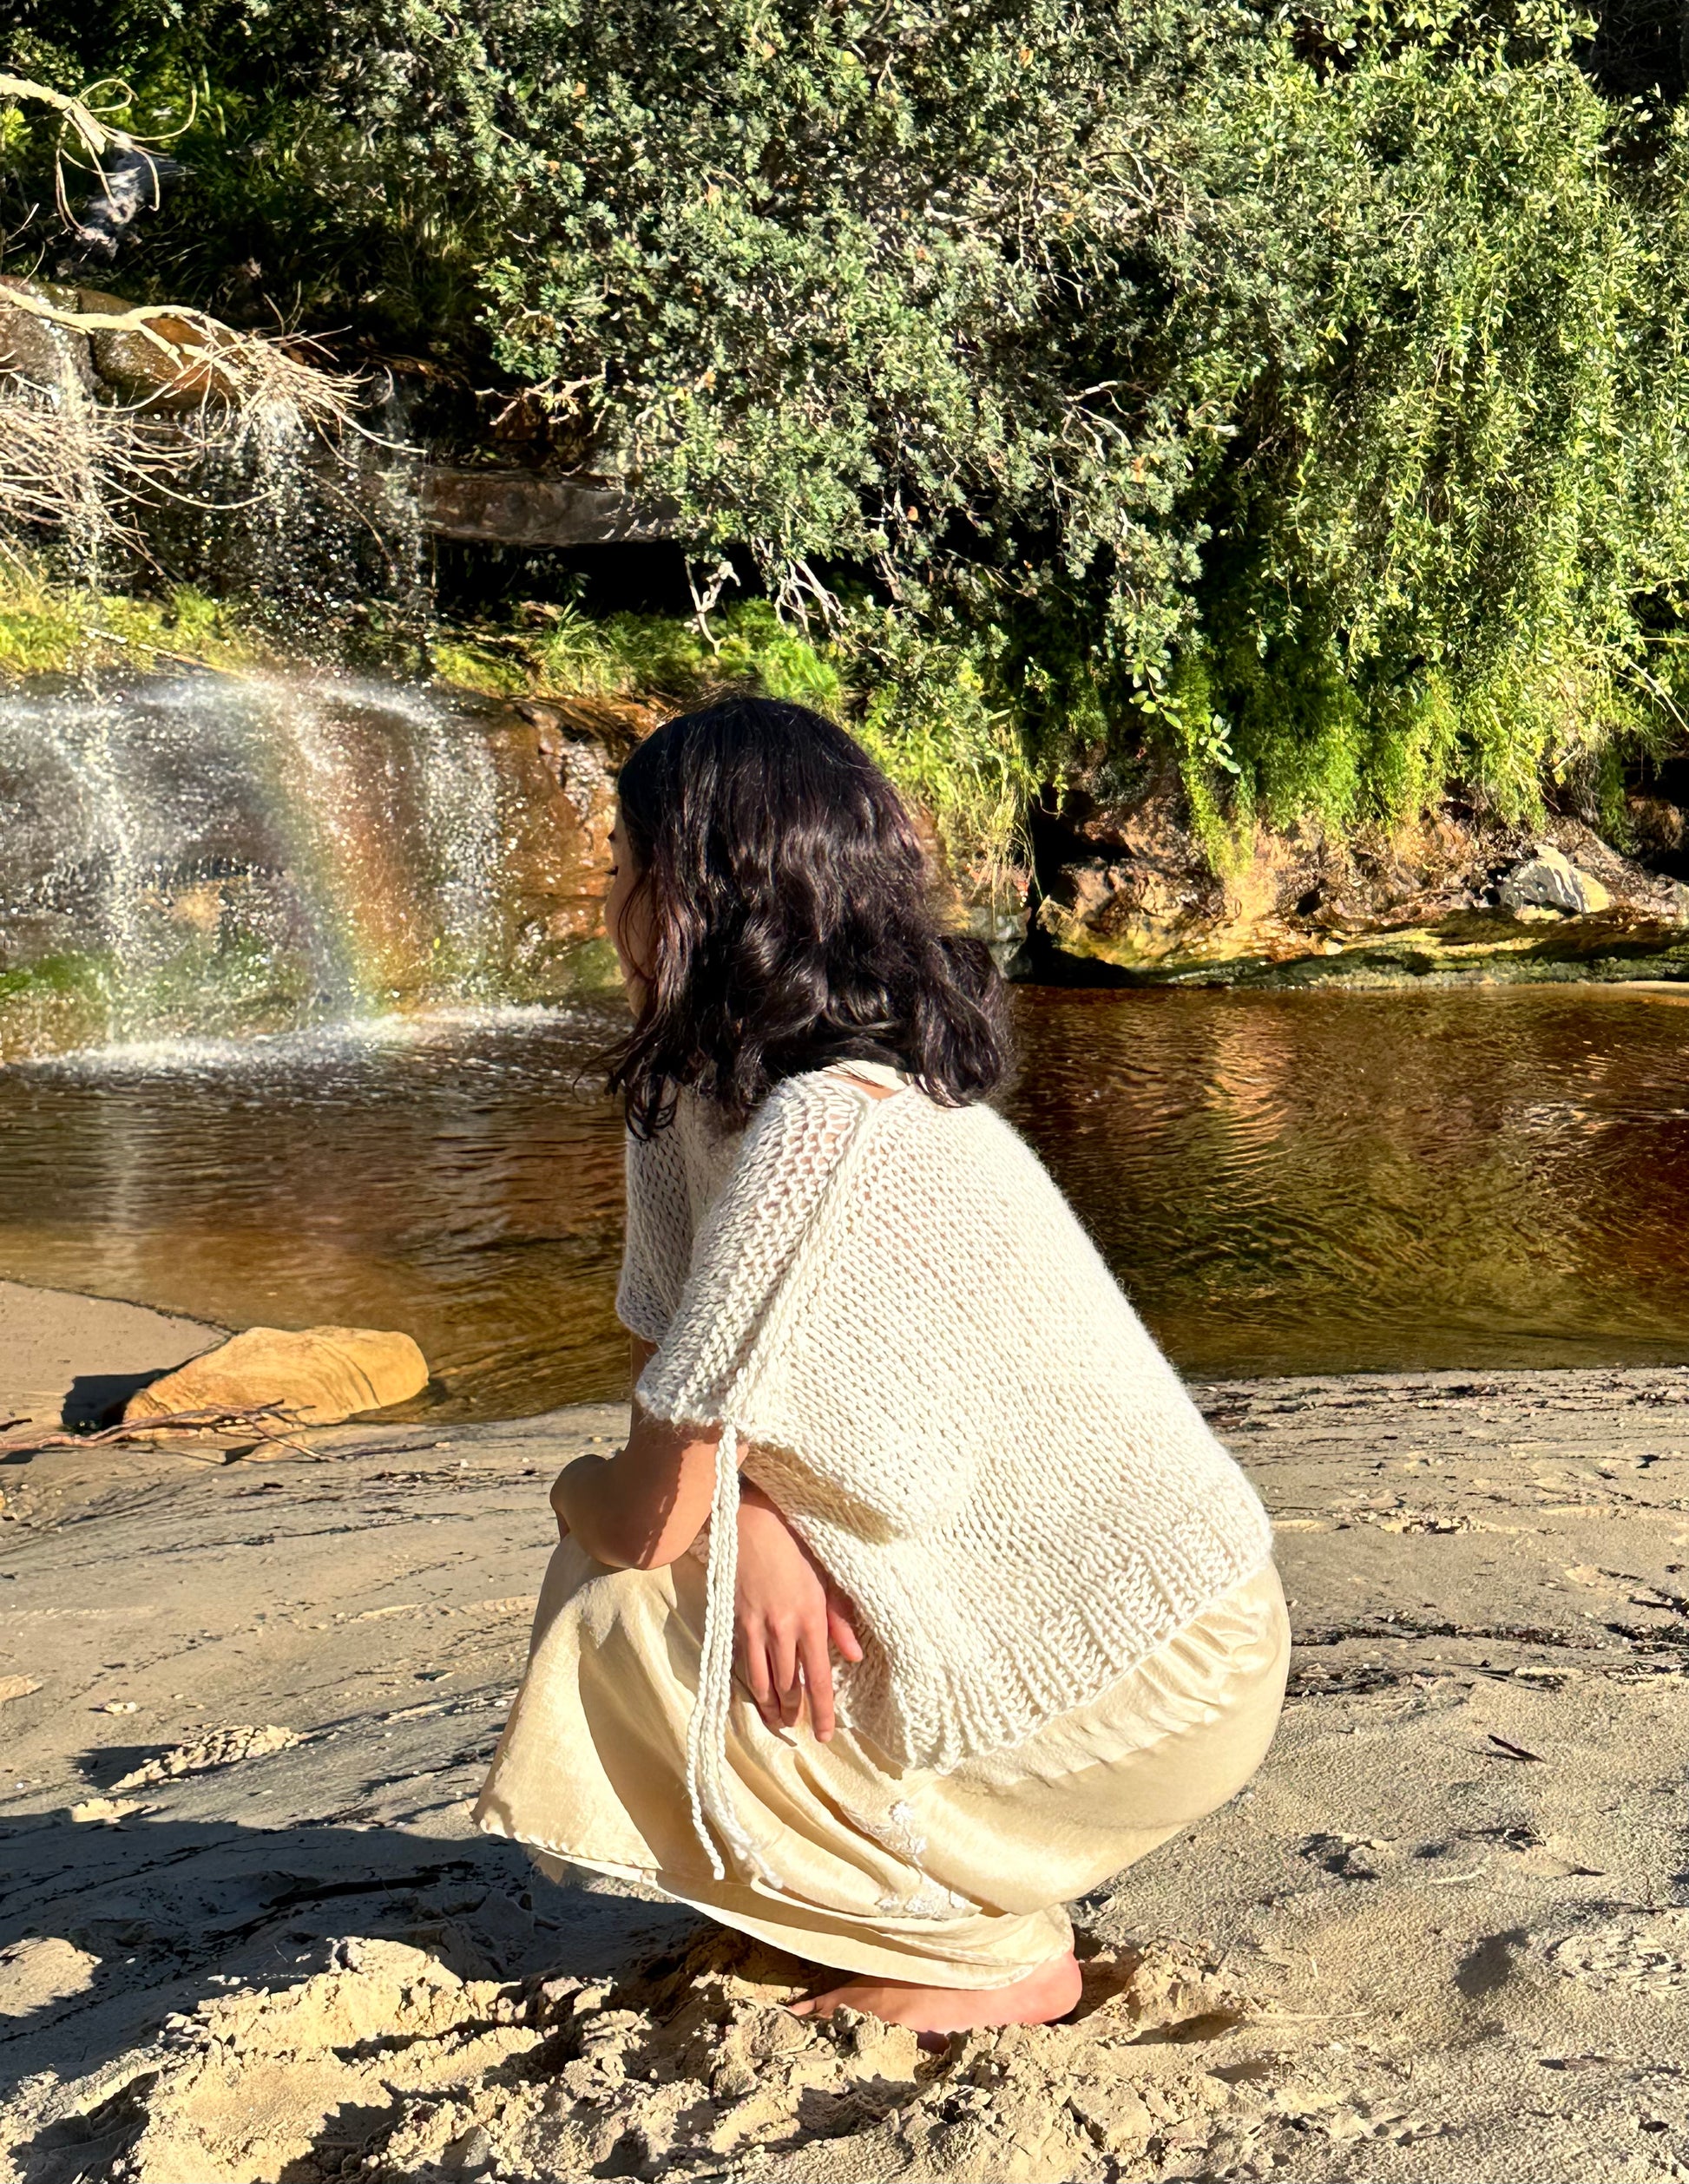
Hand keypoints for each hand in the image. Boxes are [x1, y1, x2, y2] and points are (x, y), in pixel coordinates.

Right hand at [732, 1481, 862, 1740]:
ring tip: (777, 1721)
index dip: (821, 1711)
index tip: (823, 1736)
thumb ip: (840, 1619)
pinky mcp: (733, 1621)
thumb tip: (855, 1656)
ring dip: (769, 1706)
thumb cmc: (794, 1543)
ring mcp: (754, 1627)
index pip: (819, 1678)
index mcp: (810, 1618)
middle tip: (797, 1728)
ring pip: (761, 1681)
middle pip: (788, 1686)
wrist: (749, 1521)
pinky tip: (755, 1692)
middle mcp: (782, 1629)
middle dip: (793, 1712)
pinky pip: (742, 1663)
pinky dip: (750, 1683)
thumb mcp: (827, 1576)